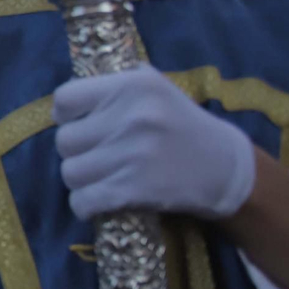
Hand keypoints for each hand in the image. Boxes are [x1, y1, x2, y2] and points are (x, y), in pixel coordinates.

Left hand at [53, 65, 256, 220]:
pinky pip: (83, 201)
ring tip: (100, 176)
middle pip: (65, 140)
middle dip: (75, 151)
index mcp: (132, 86)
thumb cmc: (183, 124)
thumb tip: (68, 95)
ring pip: (70, 173)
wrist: (224, 167)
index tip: (78, 123)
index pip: (65, 98)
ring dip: (80, 179)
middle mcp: (131, 117)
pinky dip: (84, 205)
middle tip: (94, 154)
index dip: (65, 115)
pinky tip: (97, 200)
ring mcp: (132, 155)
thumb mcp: (156, 87)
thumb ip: (115, 83)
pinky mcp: (134, 190)